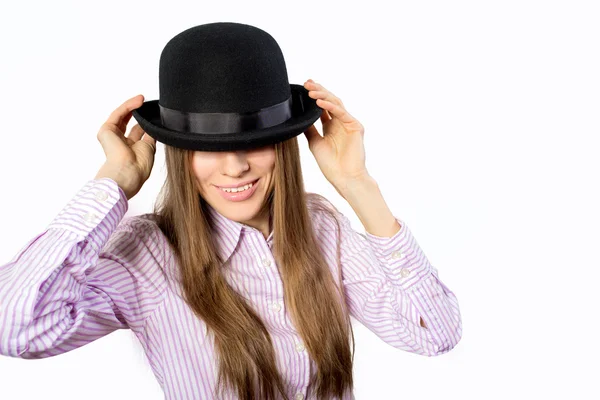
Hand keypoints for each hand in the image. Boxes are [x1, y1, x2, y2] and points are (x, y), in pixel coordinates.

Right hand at [94, 94, 155, 200]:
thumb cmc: (140, 166)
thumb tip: (155, 124)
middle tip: (147, 104)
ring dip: (133, 106)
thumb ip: (150, 134)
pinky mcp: (106, 130)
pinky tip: (138, 101)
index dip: (145, 122)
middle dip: (137, 112)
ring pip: (122, 116)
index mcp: (130, 149)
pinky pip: (119, 114)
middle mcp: (120, 142)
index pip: (137, 131)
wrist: (129, 171)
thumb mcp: (149, 147)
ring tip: (143, 99)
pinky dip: (128, 106)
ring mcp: (111, 136)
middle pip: (128, 122)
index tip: (154, 114)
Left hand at [303, 79, 369, 193]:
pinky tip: (319, 101)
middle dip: (318, 91)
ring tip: (310, 91)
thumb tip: (299, 116)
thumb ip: (309, 128)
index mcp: (331, 126)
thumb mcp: (314, 142)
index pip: (322, 107)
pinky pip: (342, 113)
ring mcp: (349, 123)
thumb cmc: (330, 164)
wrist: (343, 177)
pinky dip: (330, 106)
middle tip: (306, 83)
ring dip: (323, 95)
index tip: (304, 87)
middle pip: (329, 101)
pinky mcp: (356, 127)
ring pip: (336, 104)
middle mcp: (341, 123)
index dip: (314, 96)